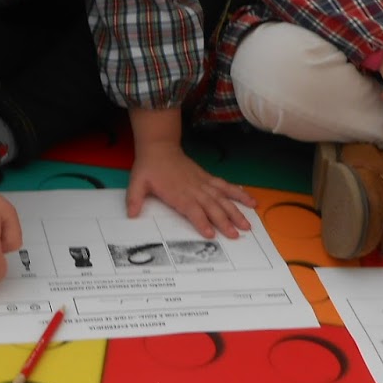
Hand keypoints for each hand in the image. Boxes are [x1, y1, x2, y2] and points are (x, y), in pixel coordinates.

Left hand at [127, 139, 254, 237]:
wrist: (160, 147)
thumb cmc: (149, 167)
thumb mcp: (137, 182)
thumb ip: (134, 199)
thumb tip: (131, 214)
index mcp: (178, 193)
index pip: (193, 209)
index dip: (201, 221)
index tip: (210, 234)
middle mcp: (194, 189)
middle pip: (212, 207)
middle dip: (224, 221)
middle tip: (235, 235)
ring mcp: (204, 183)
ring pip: (223, 198)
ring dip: (236, 211)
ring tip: (248, 224)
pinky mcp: (209, 179)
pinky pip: (227, 187)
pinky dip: (240, 194)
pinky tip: (251, 202)